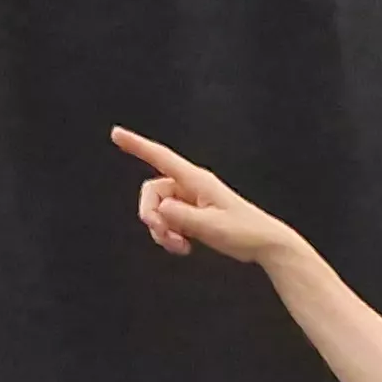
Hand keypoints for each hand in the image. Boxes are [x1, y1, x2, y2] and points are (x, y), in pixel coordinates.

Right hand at [113, 128, 300, 264]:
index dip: (137, 146)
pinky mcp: (191, 215)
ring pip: (158, 211)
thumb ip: (182, 217)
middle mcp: (190, 186)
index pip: (161, 158)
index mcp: (197, 180)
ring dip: (162, 231)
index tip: (116, 134)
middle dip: (151, 216)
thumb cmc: (244, 232)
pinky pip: (168, 222)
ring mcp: (190, 201)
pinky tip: (183, 248)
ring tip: (180, 246)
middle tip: (164, 236)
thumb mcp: (210, 226)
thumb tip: (160, 209)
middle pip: (152, 192)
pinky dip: (169, 236)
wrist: (265, 245)